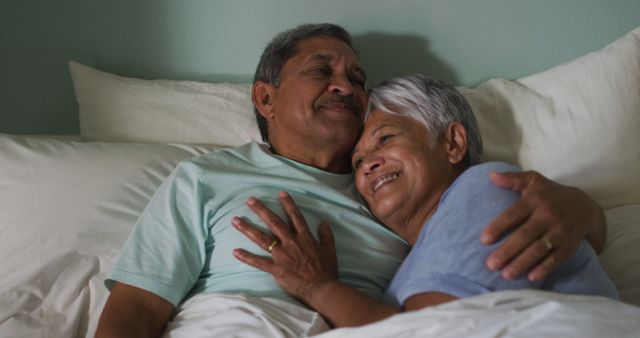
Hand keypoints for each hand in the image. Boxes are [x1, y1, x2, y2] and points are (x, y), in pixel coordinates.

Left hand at [232, 191, 337, 302]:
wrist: (321, 288)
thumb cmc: (327, 270)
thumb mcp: (330, 249)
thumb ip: (326, 235)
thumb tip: (324, 222)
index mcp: (304, 237)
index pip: (295, 217)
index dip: (288, 204)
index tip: (281, 193)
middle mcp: (291, 242)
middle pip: (274, 222)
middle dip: (261, 210)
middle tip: (250, 200)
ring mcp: (282, 255)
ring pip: (262, 238)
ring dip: (248, 229)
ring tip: (235, 220)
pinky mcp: (276, 268)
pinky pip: (258, 262)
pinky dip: (246, 257)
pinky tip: (235, 251)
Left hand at [481, 170, 604, 281]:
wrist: (585, 206)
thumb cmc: (551, 194)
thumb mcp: (533, 181)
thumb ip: (512, 179)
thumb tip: (491, 175)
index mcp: (535, 201)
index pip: (513, 215)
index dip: (498, 227)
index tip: (484, 240)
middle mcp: (547, 216)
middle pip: (525, 235)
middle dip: (507, 251)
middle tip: (491, 265)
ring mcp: (560, 231)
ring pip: (539, 249)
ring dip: (522, 263)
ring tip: (506, 274)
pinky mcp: (570, 245)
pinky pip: (557, 258)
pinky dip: (545, 268)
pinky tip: (531, 277)